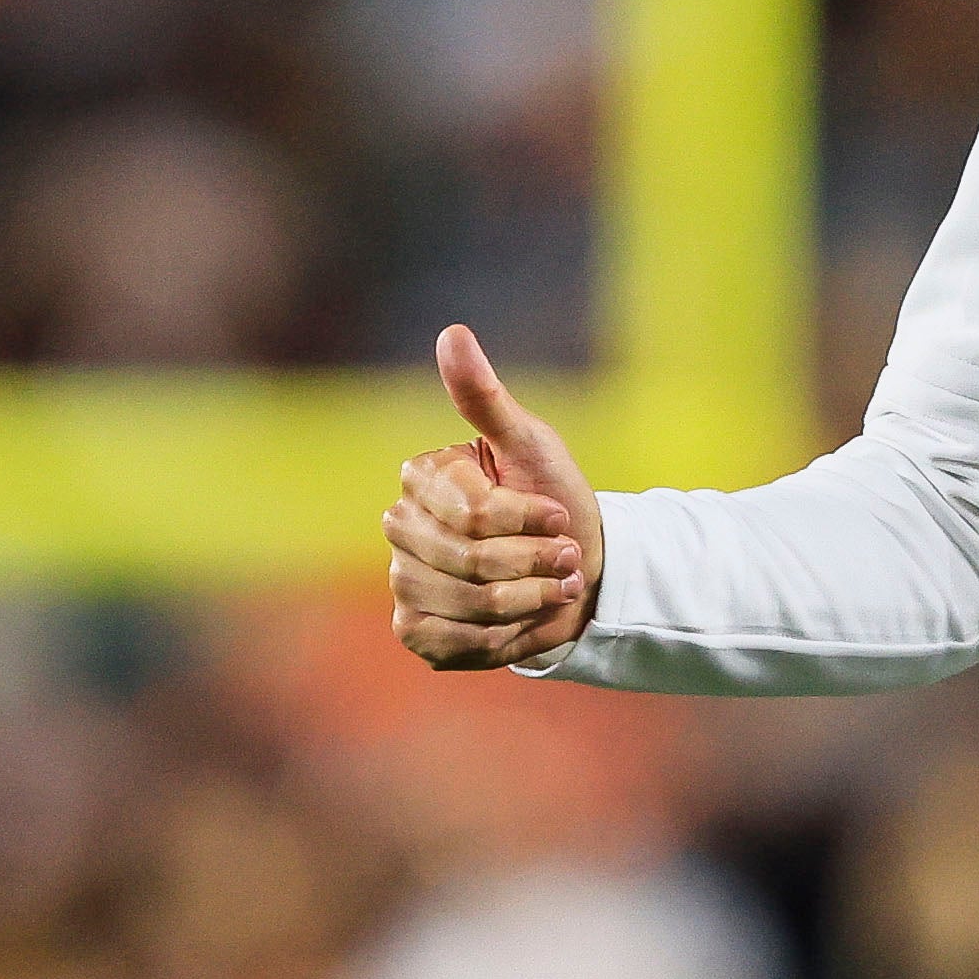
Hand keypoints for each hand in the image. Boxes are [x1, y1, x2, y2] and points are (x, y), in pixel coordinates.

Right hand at [385, 323, 604, 669]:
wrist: (576, 568)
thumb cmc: (552, 496)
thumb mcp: (530, 443)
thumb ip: (485, 397)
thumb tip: (452, 332)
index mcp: (422, 478)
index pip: (472, 514)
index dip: (527, 520)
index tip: (559, 513)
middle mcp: (401, 528)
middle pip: (470, 562)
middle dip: (534, 563)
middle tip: (569, 557)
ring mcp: (404, 581)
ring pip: (468, 605)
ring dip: (531, 600)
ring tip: (557, 587)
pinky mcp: (416, 630)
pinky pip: (454, 645)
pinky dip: (508, 637)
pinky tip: (529, 618)